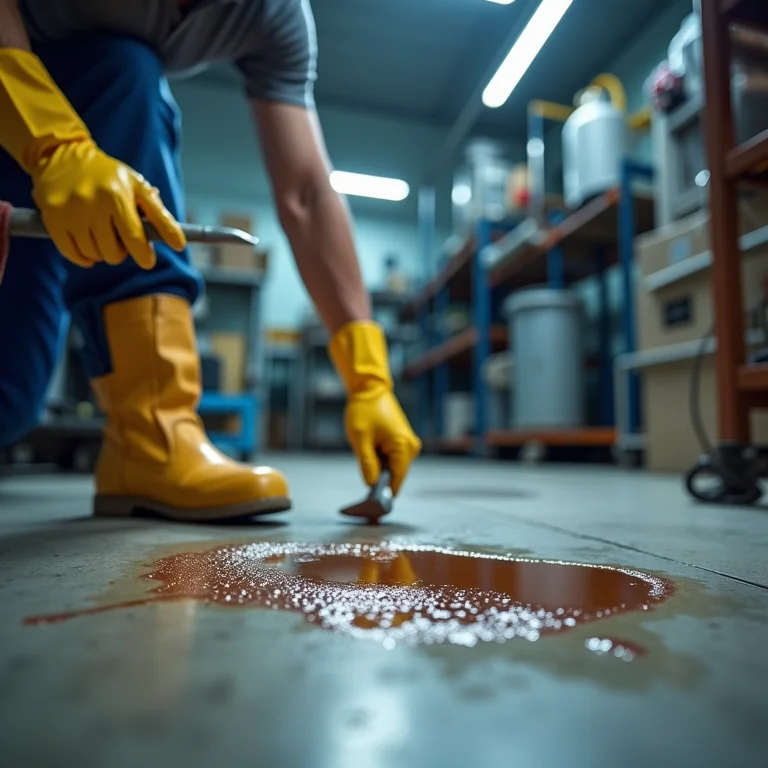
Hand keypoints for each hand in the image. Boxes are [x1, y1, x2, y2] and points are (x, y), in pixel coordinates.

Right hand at [31, 140, 185, 268]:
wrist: (62, 155)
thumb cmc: (109, 176)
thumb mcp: (137, 186)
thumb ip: (158, 213)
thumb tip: (178, 243)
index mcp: (117, 195)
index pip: (135, 237)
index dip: (144, 254)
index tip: (148, 260)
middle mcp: (92, 203)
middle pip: (114, 253)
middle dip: (122, 252)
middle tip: (121, 240)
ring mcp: (70, 212)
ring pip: (94, 255)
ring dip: (102, 252)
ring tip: (102, 234)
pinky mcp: (52, 218)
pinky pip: (73, 254)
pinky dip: (84, 257)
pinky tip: (88, 246)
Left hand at [345, 386, 421, 495]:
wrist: (370, 389)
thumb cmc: (364, 411)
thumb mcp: (360, 438)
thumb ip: (367, 463)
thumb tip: (370, 485)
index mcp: (403, 446)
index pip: (397, 480)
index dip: (384, 493)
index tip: (369, 504)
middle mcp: (411, 447)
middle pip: (394, 475)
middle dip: (378, 477)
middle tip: (362, 465)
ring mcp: (409, 444)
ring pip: (392, 467)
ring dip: (378, 466)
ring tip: (366, 447)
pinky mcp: (404, 442)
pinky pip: (392, 459)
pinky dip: (381, 459)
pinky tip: (371, 446)